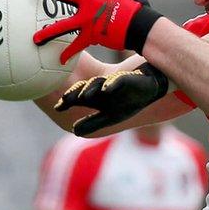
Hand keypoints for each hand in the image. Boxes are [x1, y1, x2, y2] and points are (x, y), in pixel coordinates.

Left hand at [32, 0, 162, 62]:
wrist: (142, 26)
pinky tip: (60, 60)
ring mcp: (88, 19)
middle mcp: (88, 2)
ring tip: (34, 38)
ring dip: (48, 31)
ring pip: (64, 25)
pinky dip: (69, 53)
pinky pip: (77, 46)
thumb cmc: (136, 5)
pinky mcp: (91, 35)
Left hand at [55, 63, 169, 136]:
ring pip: (98, 83)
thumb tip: (73, 130)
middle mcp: (101, 88)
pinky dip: (111, 84)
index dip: (67, 101)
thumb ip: (93, 123)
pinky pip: (117, 80)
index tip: (58, 107)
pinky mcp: (126, 78)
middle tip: (65, 99)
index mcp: (96, 97)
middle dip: (75, 94)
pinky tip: (106, 89)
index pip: (78, 97)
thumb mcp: (111, 116)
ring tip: (83, 95)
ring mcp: (113, 82)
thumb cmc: (129, 102)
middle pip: (84, 88)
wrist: (151, 88)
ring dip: (90, 88)